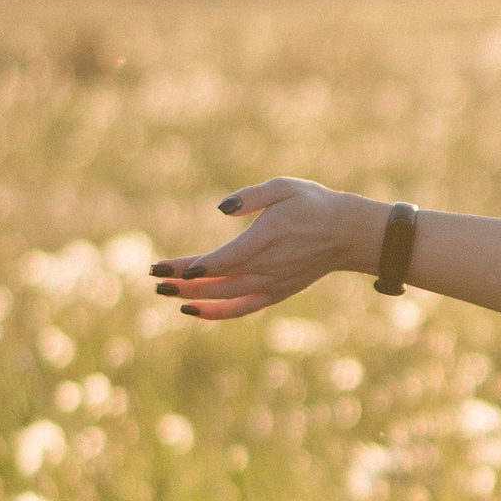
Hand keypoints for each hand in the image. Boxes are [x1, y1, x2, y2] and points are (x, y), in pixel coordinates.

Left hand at [149, 179, 379, 323]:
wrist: (346, 234)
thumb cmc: (313, 204)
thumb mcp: (285, 187)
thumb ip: (252, 196)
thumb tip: (222, 208)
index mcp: (268, 239)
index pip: (226, 259)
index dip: (196, 267)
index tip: (169, 268)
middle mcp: (268, 267)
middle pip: (218, 281)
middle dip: (183, 282)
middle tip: (153, 278)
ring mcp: (272, 284)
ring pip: (226, 296)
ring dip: (192, 296)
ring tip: (163, 292)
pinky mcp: (275, 293)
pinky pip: (241, 308)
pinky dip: (216, 313)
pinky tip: (192, 310)